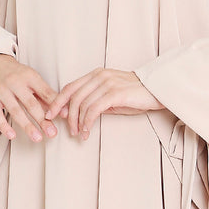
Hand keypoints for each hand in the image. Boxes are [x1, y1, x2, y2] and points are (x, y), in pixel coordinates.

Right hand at [0, 53, 59, 142]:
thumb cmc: (14, 73)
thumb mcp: (31, 78)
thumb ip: (45, 95)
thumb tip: (63, 110)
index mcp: (29, 76)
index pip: (44, 92)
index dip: (54, 104)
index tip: (64, 116)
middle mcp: (15, 83)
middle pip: (31, 104)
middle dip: (42, 120)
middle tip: (52, 132)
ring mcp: (2, 91)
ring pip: (15, 111)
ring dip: (27, 126)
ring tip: (37, 137)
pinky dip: (4, 126)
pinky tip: (12, 135)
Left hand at [44, 67, 163, 138]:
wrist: (158, 91)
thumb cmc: (136, 96)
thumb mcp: (112, 97)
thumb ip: (96, 101)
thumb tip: (78, 113)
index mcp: (96, 74)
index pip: (70, 87)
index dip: (58, 101)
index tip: (51, 115)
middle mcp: (99, 76)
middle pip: (73, 96)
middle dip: (66, 115)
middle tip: (68, 130)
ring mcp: (107, 83)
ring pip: (82, 104)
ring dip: (78, 122)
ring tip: (79, 134)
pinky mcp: (114, 93)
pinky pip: (93, 110)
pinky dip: (87, 122)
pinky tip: (87, 131)